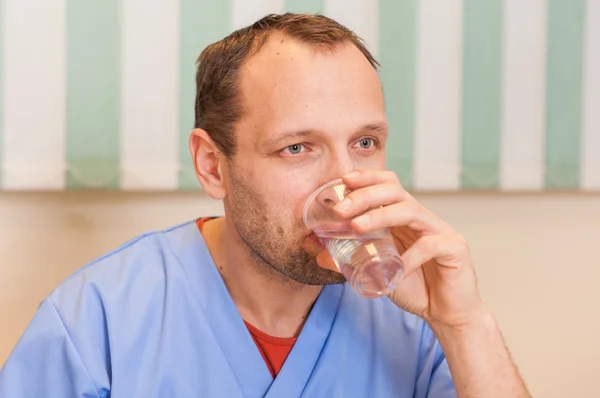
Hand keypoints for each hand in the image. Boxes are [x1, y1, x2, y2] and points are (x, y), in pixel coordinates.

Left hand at [316, 169, 486, 329]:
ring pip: (410, 210)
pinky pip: (430, 245)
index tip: (343, 180)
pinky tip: (395, 270)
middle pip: (395, 191)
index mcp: (403, 217)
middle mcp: (421, 218)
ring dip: (380, 216)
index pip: (387, 185)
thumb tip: (318, 252)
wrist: (446, 313)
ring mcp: (440, 230)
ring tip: (356, 226)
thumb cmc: (413, 286)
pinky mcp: (454, 248)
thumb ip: (350, 260)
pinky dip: (409, 257)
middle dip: (365, 195)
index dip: (367, 178)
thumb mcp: (376, 271)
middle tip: (340, 209)